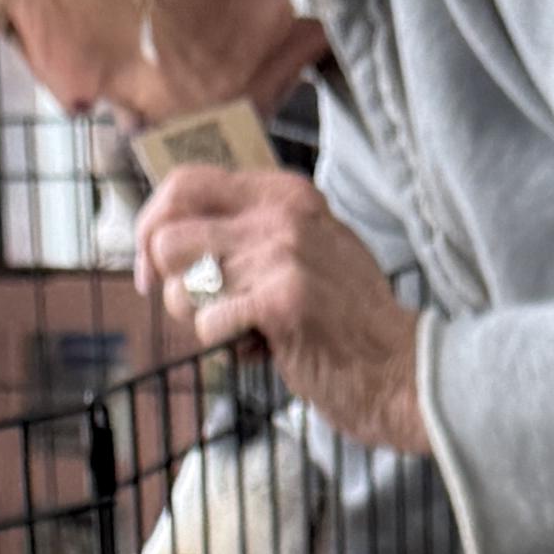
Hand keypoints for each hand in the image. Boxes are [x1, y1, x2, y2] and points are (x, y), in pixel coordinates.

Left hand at [136, 165, 428, 455]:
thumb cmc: (346, 323)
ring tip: (240, 332)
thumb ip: (252, 234)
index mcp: (285, 193)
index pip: (184, 182)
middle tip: (193, 314)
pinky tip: (262, 352)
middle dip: (165, 284)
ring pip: (179, 284)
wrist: (402, 370)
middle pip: (167, 236)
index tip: (150, 269)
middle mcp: (282, 213)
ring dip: (195, 320)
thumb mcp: (308, 251)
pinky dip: (223, 348)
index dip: (151, 226)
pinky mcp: (282, 301)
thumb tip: (172, 238)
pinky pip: (207, 323)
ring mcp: (283, 254)